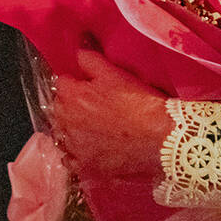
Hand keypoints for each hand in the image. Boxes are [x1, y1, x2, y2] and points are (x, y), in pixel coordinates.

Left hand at [51, 50, 171, 180]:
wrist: (162, 139)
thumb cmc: (139, 103)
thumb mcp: (114, 73)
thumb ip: (89, 60)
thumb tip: (77, 54)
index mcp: (70, 96)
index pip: (62, 83)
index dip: (77, 84)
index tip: (89, 88)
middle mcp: (65, 121)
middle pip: (58, 109)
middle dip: (70, 106)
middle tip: (92, 109)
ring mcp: (73, 146)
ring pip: (61, 134)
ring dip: (70, 130)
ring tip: (91, 130)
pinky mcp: (83, 166)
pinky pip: (69, 159)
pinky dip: (75, 154)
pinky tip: (90, 150)